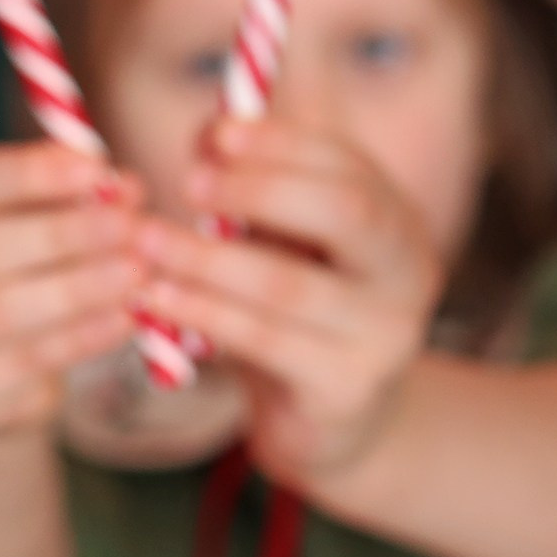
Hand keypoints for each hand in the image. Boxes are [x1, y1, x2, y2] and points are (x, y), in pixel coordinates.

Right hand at [0, 142, 145, 433]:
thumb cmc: (7, 262)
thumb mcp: (22, 216)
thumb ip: (62, 195)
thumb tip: (124, 188)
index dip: (28, 175)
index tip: (96, 167)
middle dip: (62, 235)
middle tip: (130, 224)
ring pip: (0, 313)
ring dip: (78, 288)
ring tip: (137, 269)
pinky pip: (23, 362)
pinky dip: (80, 337)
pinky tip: (125, 317)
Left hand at [136, 119, 444, 488]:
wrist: (332, 422)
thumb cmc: (297, 311)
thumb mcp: (285, 243)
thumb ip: (257, 188)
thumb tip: (209, 134)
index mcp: (396, 219)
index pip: (347, 163)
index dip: (280, 143)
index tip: (215, 134)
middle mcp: (409, 270)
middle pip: (346, 211)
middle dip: (261, 190)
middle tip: (190, 185)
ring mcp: (386, 335)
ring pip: (290, 284)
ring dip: (209, 257)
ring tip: (148, 240)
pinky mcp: (348, 389)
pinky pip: (265, 342)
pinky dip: (205, 314)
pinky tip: (159, 299)